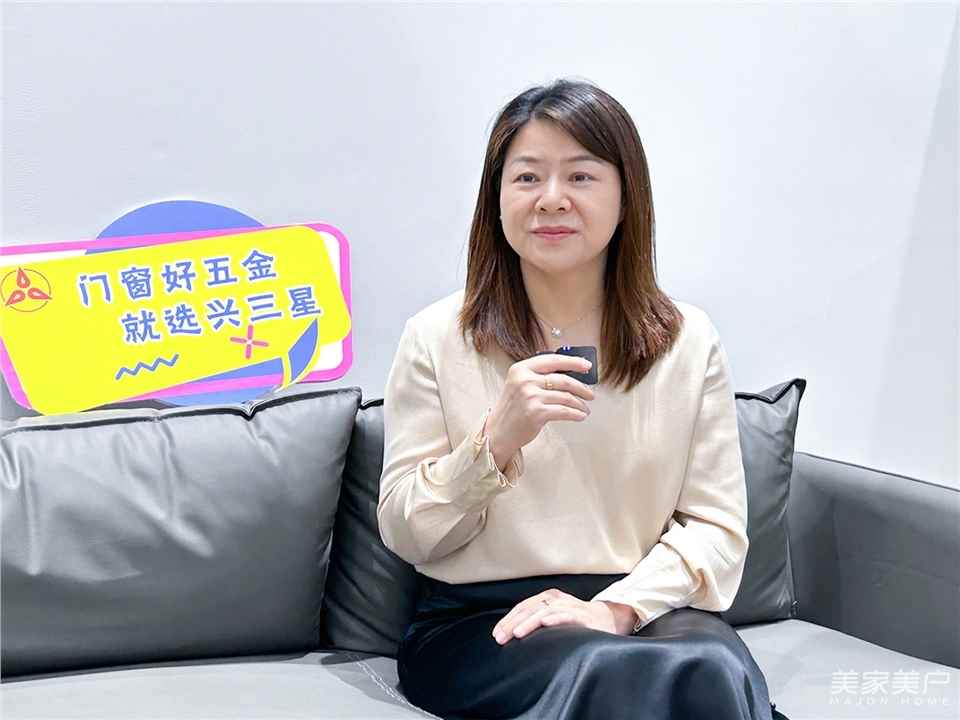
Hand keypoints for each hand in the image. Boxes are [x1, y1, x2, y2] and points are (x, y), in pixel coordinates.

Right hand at [485, 354, 594, 466]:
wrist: (498, 432)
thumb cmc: (512, 409)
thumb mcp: (520, 385)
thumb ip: (539, 377)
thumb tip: (570, 374)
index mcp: (521, 369)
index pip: (552, 360)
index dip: (573, 362)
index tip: (587, 366)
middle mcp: (525, 380)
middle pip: (563, 379)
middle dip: (581, 387)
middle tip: (590, 393)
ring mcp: (530, 397)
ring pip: (566, 396)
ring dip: (580, 403)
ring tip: (585, 408)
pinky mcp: (536, 413)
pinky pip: (564, 411)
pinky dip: (576, 414)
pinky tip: (580, 416)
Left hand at [491, 589, 635, 644]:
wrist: (608, 618)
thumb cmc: (577, 620)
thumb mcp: (554, 616)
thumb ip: (537, 621)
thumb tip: (512, 634)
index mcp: (547, 598)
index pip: (522, 607)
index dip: (507, 620)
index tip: (496, 634)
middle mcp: (556, 599)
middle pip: (529, 609)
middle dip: (512, 624)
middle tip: (500, 637)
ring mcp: (568, 606)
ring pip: (544, 612)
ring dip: (529, 623)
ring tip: (516, 633)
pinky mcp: (581, 616)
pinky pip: (566, 615)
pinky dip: (555, 618)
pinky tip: (545, 623)